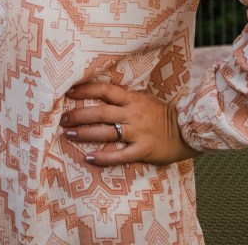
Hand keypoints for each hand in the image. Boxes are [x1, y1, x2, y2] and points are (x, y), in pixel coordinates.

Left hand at [60, 81, 199, 166]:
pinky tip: (89, 158)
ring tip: (68, 134)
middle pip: (101, 112)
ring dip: (85, 134)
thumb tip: (100, 93)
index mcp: (133, 99)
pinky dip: (104, 157)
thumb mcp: (144, 98)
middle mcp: (133, 114)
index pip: (105, 90)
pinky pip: (120, 155)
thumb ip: (124, 97)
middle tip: (62, 118)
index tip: (68, 91)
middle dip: (79, 114)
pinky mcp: (143, 150)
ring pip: (107, 133)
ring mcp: (138, 133)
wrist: (185, 130)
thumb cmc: (161, 113)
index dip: (86, 90)